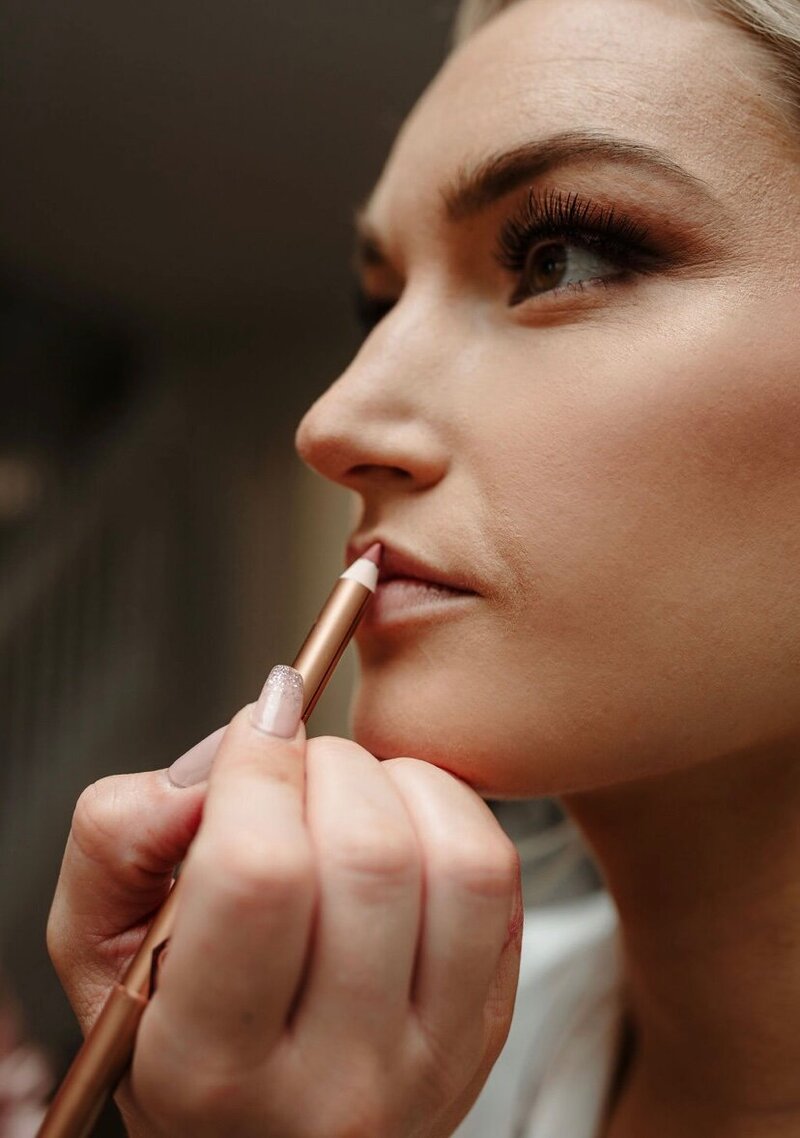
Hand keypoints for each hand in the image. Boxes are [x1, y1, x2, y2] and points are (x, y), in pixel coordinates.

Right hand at [48, 679, 521, 1137]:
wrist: (265, 1136)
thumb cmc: (174, 1036)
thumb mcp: (96, 949)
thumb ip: (119, 839)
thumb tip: (219, 758)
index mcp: (211, 1067)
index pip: (260, 877)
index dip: (260, 767)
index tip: (258, 721)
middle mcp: (333, 1081)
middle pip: (368, 854)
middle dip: (327, 765)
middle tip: (294, 767)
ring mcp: (429, 1060)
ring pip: (456, 861)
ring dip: (399, 785)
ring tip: (348, 795)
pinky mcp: (485, 1028)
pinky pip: (499, 879)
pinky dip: (451, 814)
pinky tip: (400, 826)